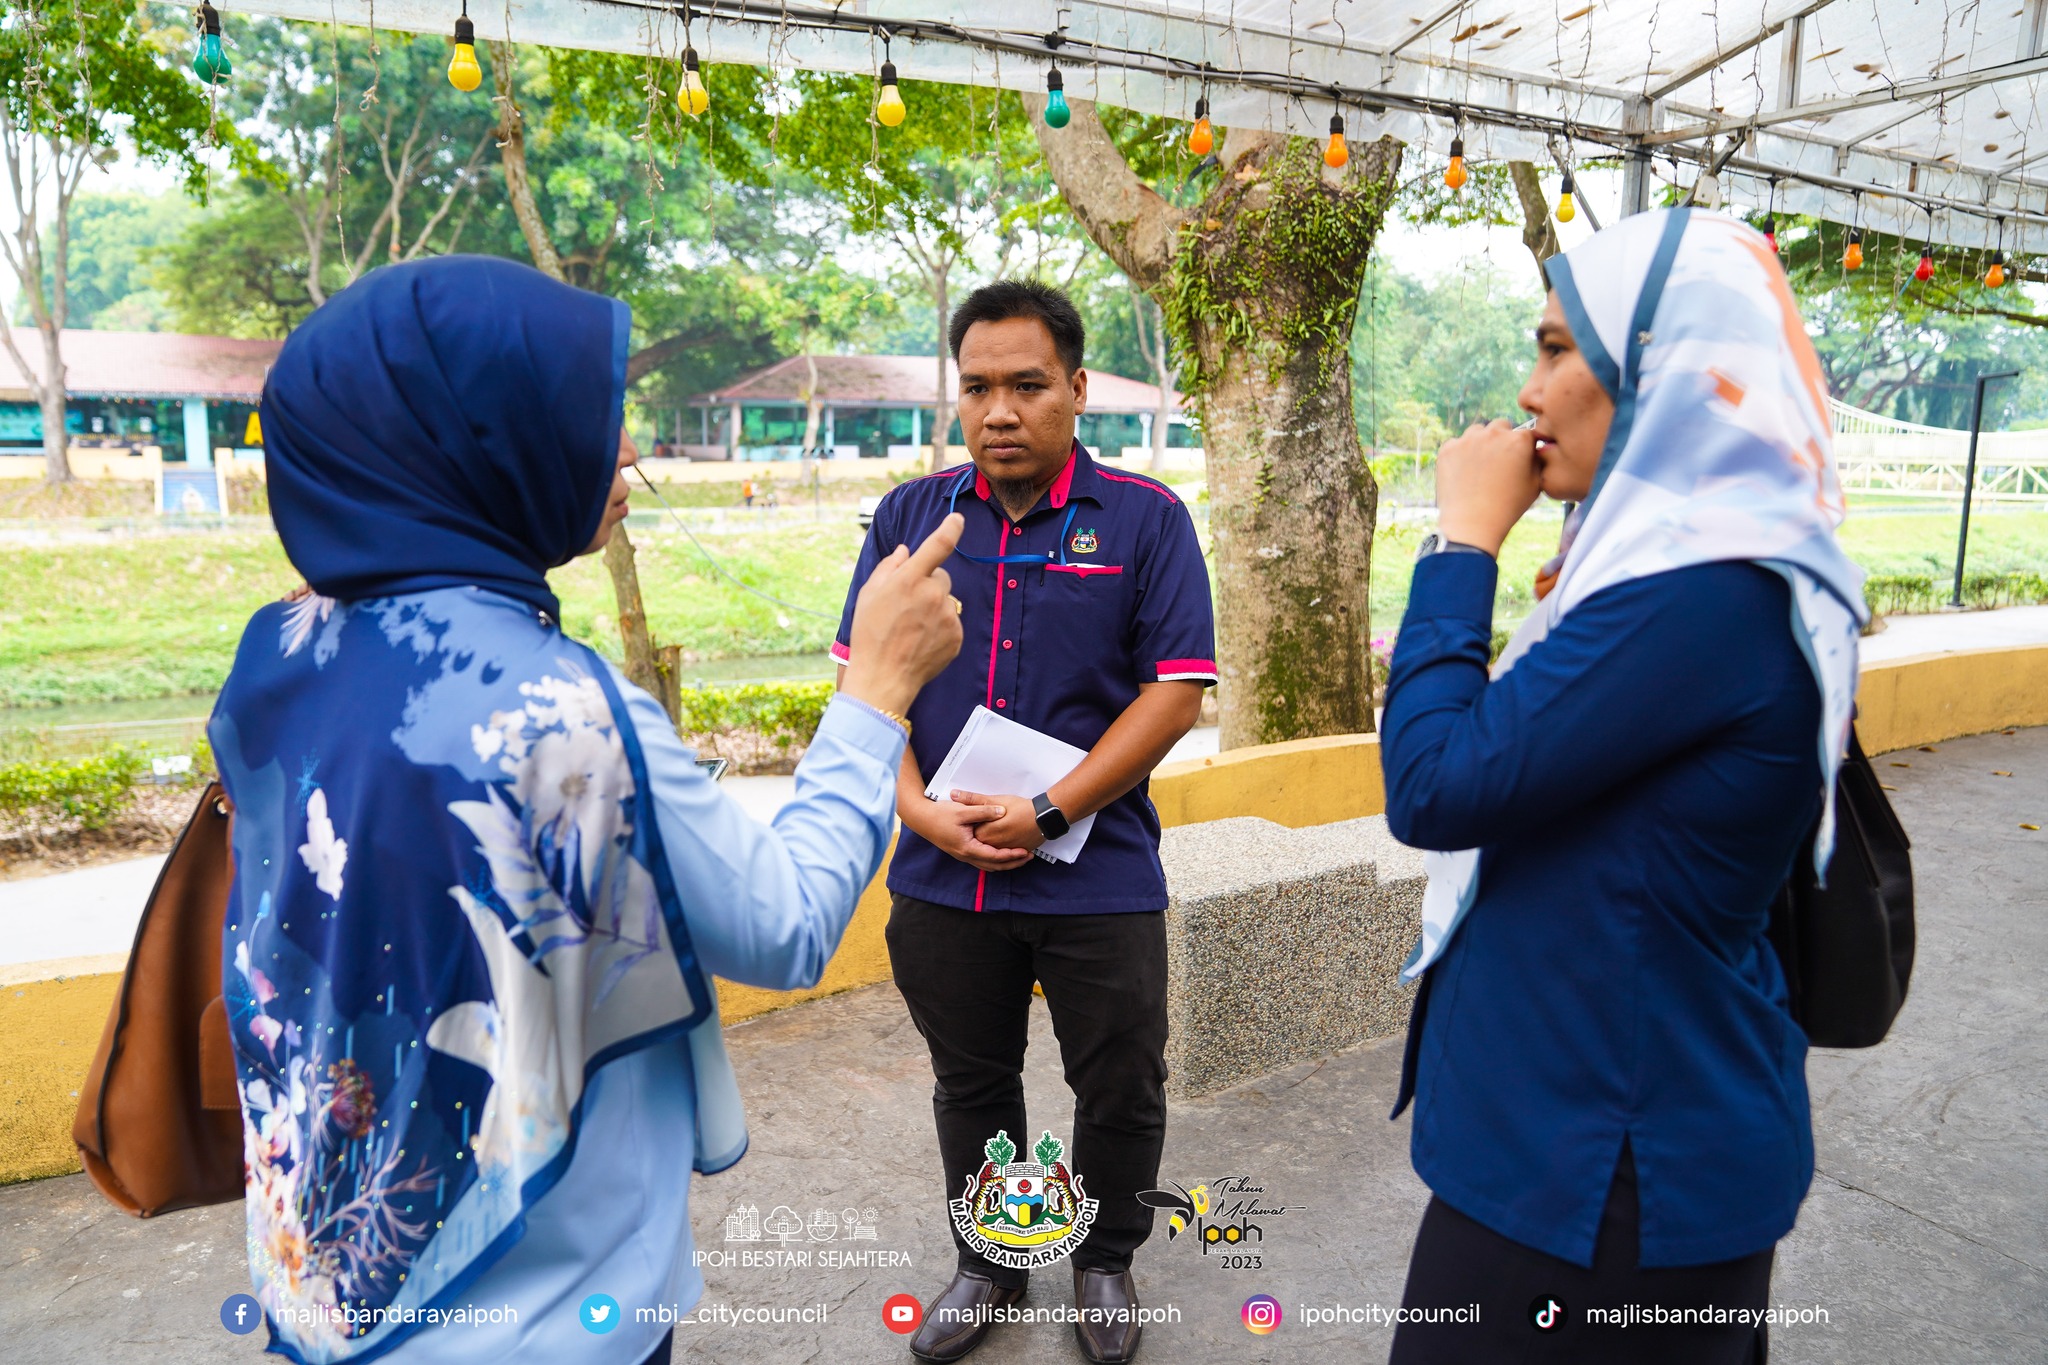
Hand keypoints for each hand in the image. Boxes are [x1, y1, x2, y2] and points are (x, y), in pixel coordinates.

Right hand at [842, 512, 965, 717]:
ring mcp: (947, 616)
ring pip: (946, 600)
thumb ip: (890, 567)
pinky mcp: (957, 636)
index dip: (951, 528)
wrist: (883, 677)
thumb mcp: (869, 594)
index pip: (937, 546)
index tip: (958, 519)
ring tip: (912, 628)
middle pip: (940, 576)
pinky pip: (952, 622)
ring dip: (934, 607)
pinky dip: (940, 628)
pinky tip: (921, 640)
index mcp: (909, 579)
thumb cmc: (870, 634)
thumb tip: (907, 550)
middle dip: (927, 584)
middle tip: (906, 605)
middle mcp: (932, 594)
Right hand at [910, 794, 1035, 871]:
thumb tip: (1002, 811)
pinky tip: (1001, 853)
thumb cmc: (940, 814)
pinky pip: (981, 861)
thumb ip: (983, 811)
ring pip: (988, 866)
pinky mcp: (961, 851)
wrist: (921, 819)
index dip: (1012, 855)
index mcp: (968, 847)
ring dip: (1004, 863)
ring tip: (1019, 857)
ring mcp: (963, 855)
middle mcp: (966, 855)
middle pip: (994, 866)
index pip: (995, 857)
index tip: (1025, 852)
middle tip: (1028, 857)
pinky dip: (994, 860)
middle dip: (1012, 863)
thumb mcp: (963, 810)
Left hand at [1434, 419, 1541, 556]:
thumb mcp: (1535, 485)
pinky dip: (1460, 454)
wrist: (1471, 524)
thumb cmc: (1507, 508)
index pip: (1527, 433)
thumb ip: (1537, 461)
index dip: (1524, 447)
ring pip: (1478, 432)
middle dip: (1502, 439)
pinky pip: (1456, 444)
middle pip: (1501, 426)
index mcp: (1519, 440)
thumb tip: (1535, 450)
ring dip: (1481, 443)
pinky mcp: (1448, 449)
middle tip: (1499, 463)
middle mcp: (1493, 434)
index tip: (1519, 460)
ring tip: (1480, 468)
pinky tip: (1463, 473)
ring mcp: (1468, 439)